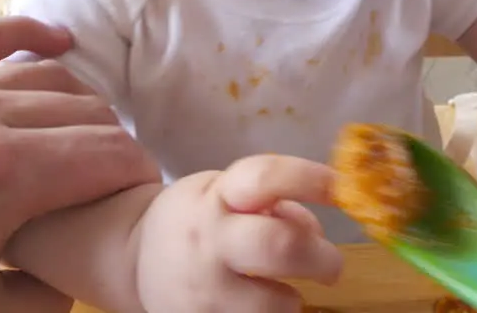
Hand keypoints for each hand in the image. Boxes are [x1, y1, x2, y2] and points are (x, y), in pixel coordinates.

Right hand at [135, 155, 342, 312]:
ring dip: (290, 300)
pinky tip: (257, 306)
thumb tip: (315, 233)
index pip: (266, 177)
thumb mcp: (226, 192)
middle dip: (321, 258)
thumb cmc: (198, 220)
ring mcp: (204, 292)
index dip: (310, 179)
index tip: (341, 188)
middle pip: (279, 246)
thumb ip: (273, 202)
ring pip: (274, 304)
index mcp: (217, 198)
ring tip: (277, 291)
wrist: (135, 261)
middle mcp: (209, 241)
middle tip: (332, 267)